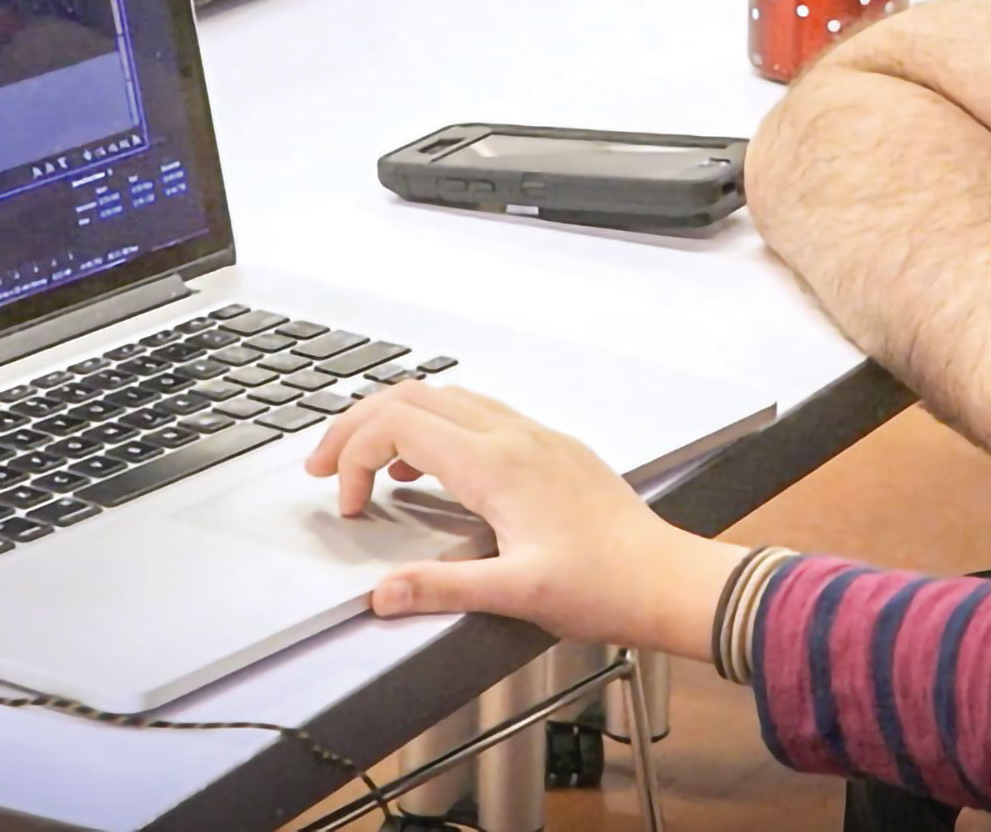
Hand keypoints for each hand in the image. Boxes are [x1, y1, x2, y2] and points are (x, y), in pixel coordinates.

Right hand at [304, 384, 746, 655]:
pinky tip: (431, 471)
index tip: (347, 503)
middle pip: (412, 397)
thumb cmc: (603, 585)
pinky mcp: (550, 447)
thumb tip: (382, 592)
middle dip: (357, 426)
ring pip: (445, 398)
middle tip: (326, 466)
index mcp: (496, 463)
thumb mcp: (515, 593)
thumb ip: (441, 587)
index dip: (354, 456)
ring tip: (368, 468)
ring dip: (395, 422)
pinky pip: (477, 413)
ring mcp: (534, 436)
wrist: (665, 578)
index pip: (398, 426)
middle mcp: (512, 436)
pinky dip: (435, 428)